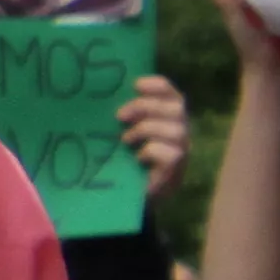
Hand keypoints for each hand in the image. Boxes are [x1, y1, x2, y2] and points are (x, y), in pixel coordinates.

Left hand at [122, 73, 193, 207]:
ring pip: (176, 130)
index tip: (135, 85)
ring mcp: (181, 150)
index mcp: (166, 116)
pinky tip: (137, 157)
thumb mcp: (119, 131)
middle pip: (176, 108)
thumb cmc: (122, 158)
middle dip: (146, 107)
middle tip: (119, 116)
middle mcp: (179, 130)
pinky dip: (151, 151)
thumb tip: (98, 93)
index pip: (170, 93)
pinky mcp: (176, 170)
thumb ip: (120, 114)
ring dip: (146, 130)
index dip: (156, 85)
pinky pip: (172, 153)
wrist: (126, 194)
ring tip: (125, 140)